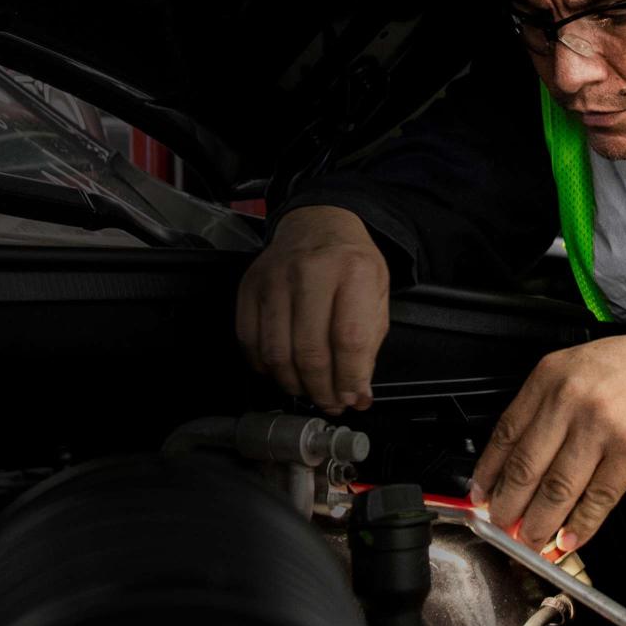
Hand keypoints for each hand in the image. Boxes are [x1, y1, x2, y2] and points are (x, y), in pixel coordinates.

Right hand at [236, 206, 389, 414]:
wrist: (318, 223)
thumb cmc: (350, 262)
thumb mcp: (377, 295)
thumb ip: (369, 345)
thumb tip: (357, 394)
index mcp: (352, 270)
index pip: (349, 338)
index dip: (350, 378)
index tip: (352, 398)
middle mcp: (310, 271)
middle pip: (309, 351)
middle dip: (321, 389)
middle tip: (330, 403)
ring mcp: (273, 278)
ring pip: (276, 352)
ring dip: (293, 384)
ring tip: (308, 390)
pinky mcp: (248, 286)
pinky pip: (249, 341)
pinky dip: (264, 366)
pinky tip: (282, 370)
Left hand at [470, 332, 625, 553]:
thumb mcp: (576, 368)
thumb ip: (545, 407)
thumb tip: (515, 461)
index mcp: (549, 378)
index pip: (506, 433)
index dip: (489, 472)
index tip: (481, 495)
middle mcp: (570, 402)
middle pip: (526, 467)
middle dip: (508, 506)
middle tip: (501, 525)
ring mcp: (600, 429)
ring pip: (557, 489)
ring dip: (539, 524)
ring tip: (531, 541)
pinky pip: (597, 500)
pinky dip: (579, 527)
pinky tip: (568, 541)